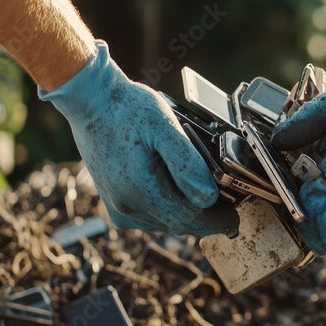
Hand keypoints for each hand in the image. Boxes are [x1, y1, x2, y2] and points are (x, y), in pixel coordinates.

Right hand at [40, 41, 236, 235]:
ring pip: (164, 223)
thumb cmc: (128, 108)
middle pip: (177, 225)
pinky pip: (149, 217)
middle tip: (228, 207)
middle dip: (205, 219)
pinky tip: (180, 194)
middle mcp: (126, 206)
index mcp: (140, 190)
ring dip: (187, 215)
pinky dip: (168, 210)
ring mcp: (118, 206)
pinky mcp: (113, 202)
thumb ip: (188, 164)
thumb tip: (208, 198)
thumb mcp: (165, 127)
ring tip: (208, 197)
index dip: (216, 222)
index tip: (235, 219)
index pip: (189, 221)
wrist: (90, 101)